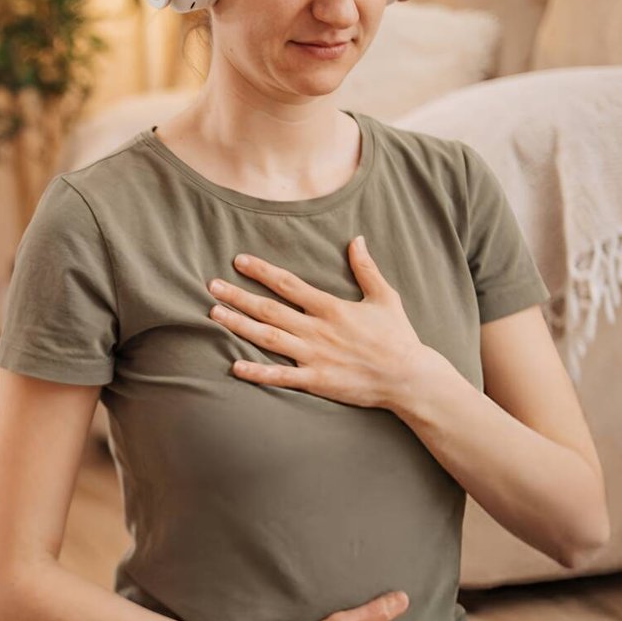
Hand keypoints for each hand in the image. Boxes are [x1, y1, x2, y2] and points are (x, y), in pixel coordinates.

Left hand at [207, 236, 430, 409]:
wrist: (410, 378)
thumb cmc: (398, 337)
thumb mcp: (384, 297)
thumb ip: (366, 269)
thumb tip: (357, 239)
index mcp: (331, 307)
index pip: (289, 284)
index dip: (262, 271)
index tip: (239, 260)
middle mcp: (318, 329)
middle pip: (270, 309)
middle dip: (238, 296)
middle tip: (211, 286)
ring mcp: (315, 356)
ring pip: (268, 338)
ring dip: (239, 325)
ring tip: (214, 315)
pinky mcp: (317, 381)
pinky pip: (282, 376)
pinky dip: (258, 372)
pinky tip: (235, 366)